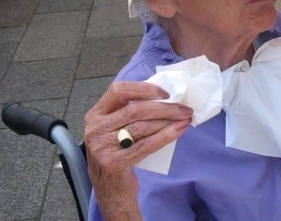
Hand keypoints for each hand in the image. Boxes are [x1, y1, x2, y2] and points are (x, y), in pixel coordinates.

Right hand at [84, 81, 192, 219]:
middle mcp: (95, 129)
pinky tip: (179, 130)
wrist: (110, 191)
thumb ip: (129, 112)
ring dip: (168, 120)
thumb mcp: (115, 130)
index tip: (166, 93)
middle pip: (135, 110)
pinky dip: (166, 136)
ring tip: (185, 118)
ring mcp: (102, 147)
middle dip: (164, 107)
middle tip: (185, 108)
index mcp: (95, 115)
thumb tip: (163, 95)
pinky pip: (146, 145)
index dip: (144, 88)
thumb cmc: (118, 154)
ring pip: (142, 126)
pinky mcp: (114, 162)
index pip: (118, 90)